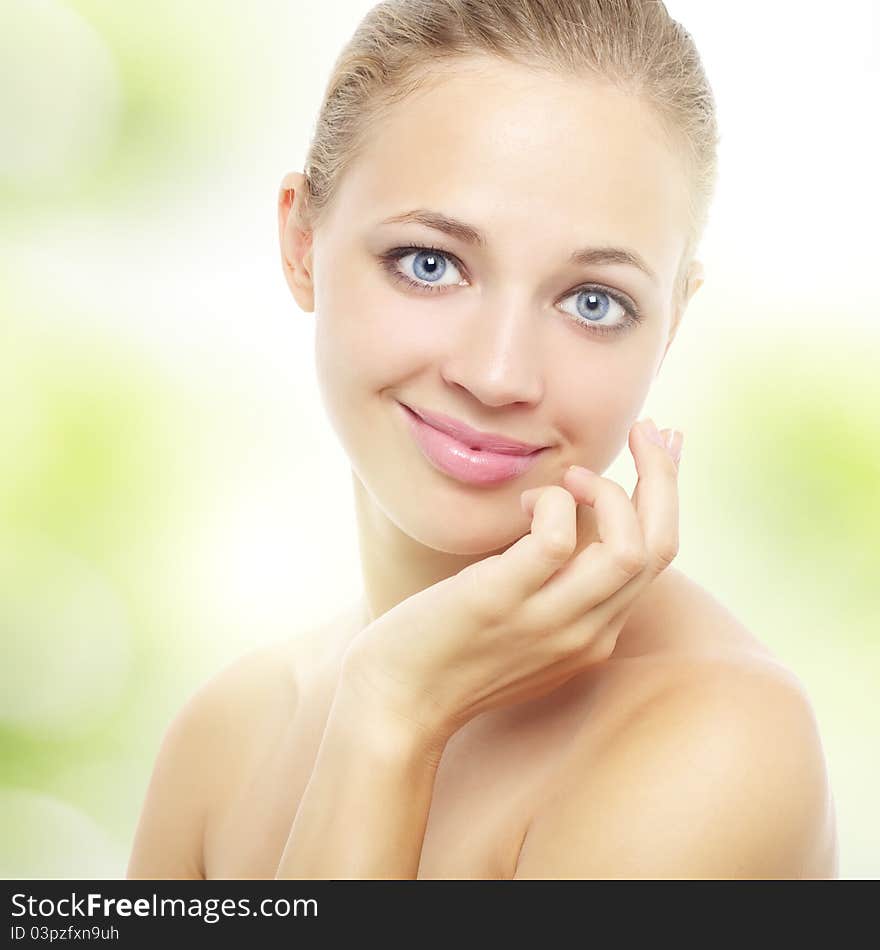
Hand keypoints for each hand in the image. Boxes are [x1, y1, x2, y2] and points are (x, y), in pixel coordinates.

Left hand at [340, 419, 682, 740]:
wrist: (395, 707)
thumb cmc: (450, 655)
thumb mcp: (523, 626)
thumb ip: (555, 586)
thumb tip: (565, 518)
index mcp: (596, 634)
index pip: (657, 558)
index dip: (666, 495)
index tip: (663, 448)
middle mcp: (586, 632)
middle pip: (659, 547)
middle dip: (662, 477)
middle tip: (646, 430)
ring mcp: (547, 622)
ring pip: (629, 548)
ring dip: (612, 490)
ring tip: (573, 475)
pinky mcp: (500, 602)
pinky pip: (554, 540)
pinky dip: (551, 504)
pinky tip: (523, 502)